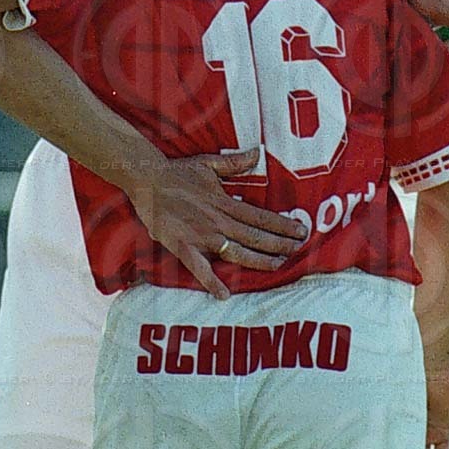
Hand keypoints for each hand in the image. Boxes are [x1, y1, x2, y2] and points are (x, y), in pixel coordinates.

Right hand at [123, 148, 309, 299]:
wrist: (147, 180)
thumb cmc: (178, 172)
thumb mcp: (208, 163)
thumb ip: (234, 162)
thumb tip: (256, 153)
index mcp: (225, 203)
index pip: (261, 216)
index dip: (283, 225)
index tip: (301, 230)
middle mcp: (218, 221)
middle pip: (255, 235)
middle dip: (279, 244)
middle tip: (299, 249)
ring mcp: (201, 235)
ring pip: (237, 252)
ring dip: (258, 260)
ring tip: (278, 266)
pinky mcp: (183, 246)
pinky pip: (199, 267)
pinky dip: (211, 281)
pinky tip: (224, 295)